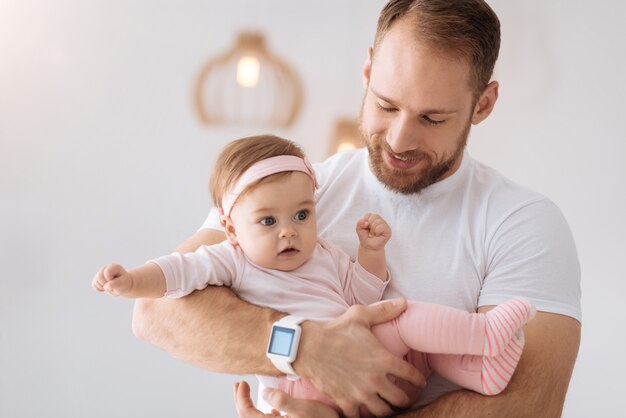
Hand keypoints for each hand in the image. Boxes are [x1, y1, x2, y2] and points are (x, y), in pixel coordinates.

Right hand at [92, 263, 133, 295]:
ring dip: (103, 287)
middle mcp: (106, 268)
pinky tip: (105, 287)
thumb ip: (116, 284)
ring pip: (96, 281)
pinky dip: (99, 288)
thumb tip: (106, 286)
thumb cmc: (124, 283)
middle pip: (99, 277)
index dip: (109, 279)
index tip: (115, 280)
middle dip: (106, 283)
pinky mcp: (97, 278)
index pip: (107, 272)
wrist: (123, 286)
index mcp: (114, 266)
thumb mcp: (123, 283)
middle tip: (113, 285)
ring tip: (110, 286)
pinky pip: (94, 285)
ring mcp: (100, 272)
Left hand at [234, 381, 338, 417]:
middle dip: (241, 400)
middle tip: (239, 385)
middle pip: (248, 417)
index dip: (240, 398)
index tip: (241, 383)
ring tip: (246, 392)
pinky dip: (263, 412)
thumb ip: (283, 401)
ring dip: (249, 405)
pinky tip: (270, 407)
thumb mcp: (304, 409)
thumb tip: (265, 392)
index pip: (246, 413)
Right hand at [295, 299, 425, 417]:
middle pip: (400, 399)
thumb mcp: (360, 316)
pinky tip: (364, 410)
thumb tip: (404, 302)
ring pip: (383, 412)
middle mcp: (375, 379)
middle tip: (405, 397)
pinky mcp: (345, 401)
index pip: (411, 375)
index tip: (419, 383)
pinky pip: (360, 417)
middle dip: (405, 399)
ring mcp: (360, 393)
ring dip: (387, 409)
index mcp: (383, 359)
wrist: (309, 347)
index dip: (418, 380)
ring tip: (388, 406)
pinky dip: (363, 415)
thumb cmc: (336, 331)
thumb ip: (384, 310)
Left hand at [356, 213, 391, 250]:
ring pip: (378, 221)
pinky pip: (382, 227)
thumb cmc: (365, 237)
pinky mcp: (388, 231)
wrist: (369, 246)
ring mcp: (385, 225)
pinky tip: (377, 235)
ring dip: (373, 230)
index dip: (365, 222)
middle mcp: (380, 220)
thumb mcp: (359, 229)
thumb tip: (366, 223)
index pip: (369, 215)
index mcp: (374, 218)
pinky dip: (377, 231)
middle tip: (370, 232)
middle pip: (374, 216)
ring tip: (373, 234)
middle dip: (369, 225)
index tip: (366, 228)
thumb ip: (359, 223)